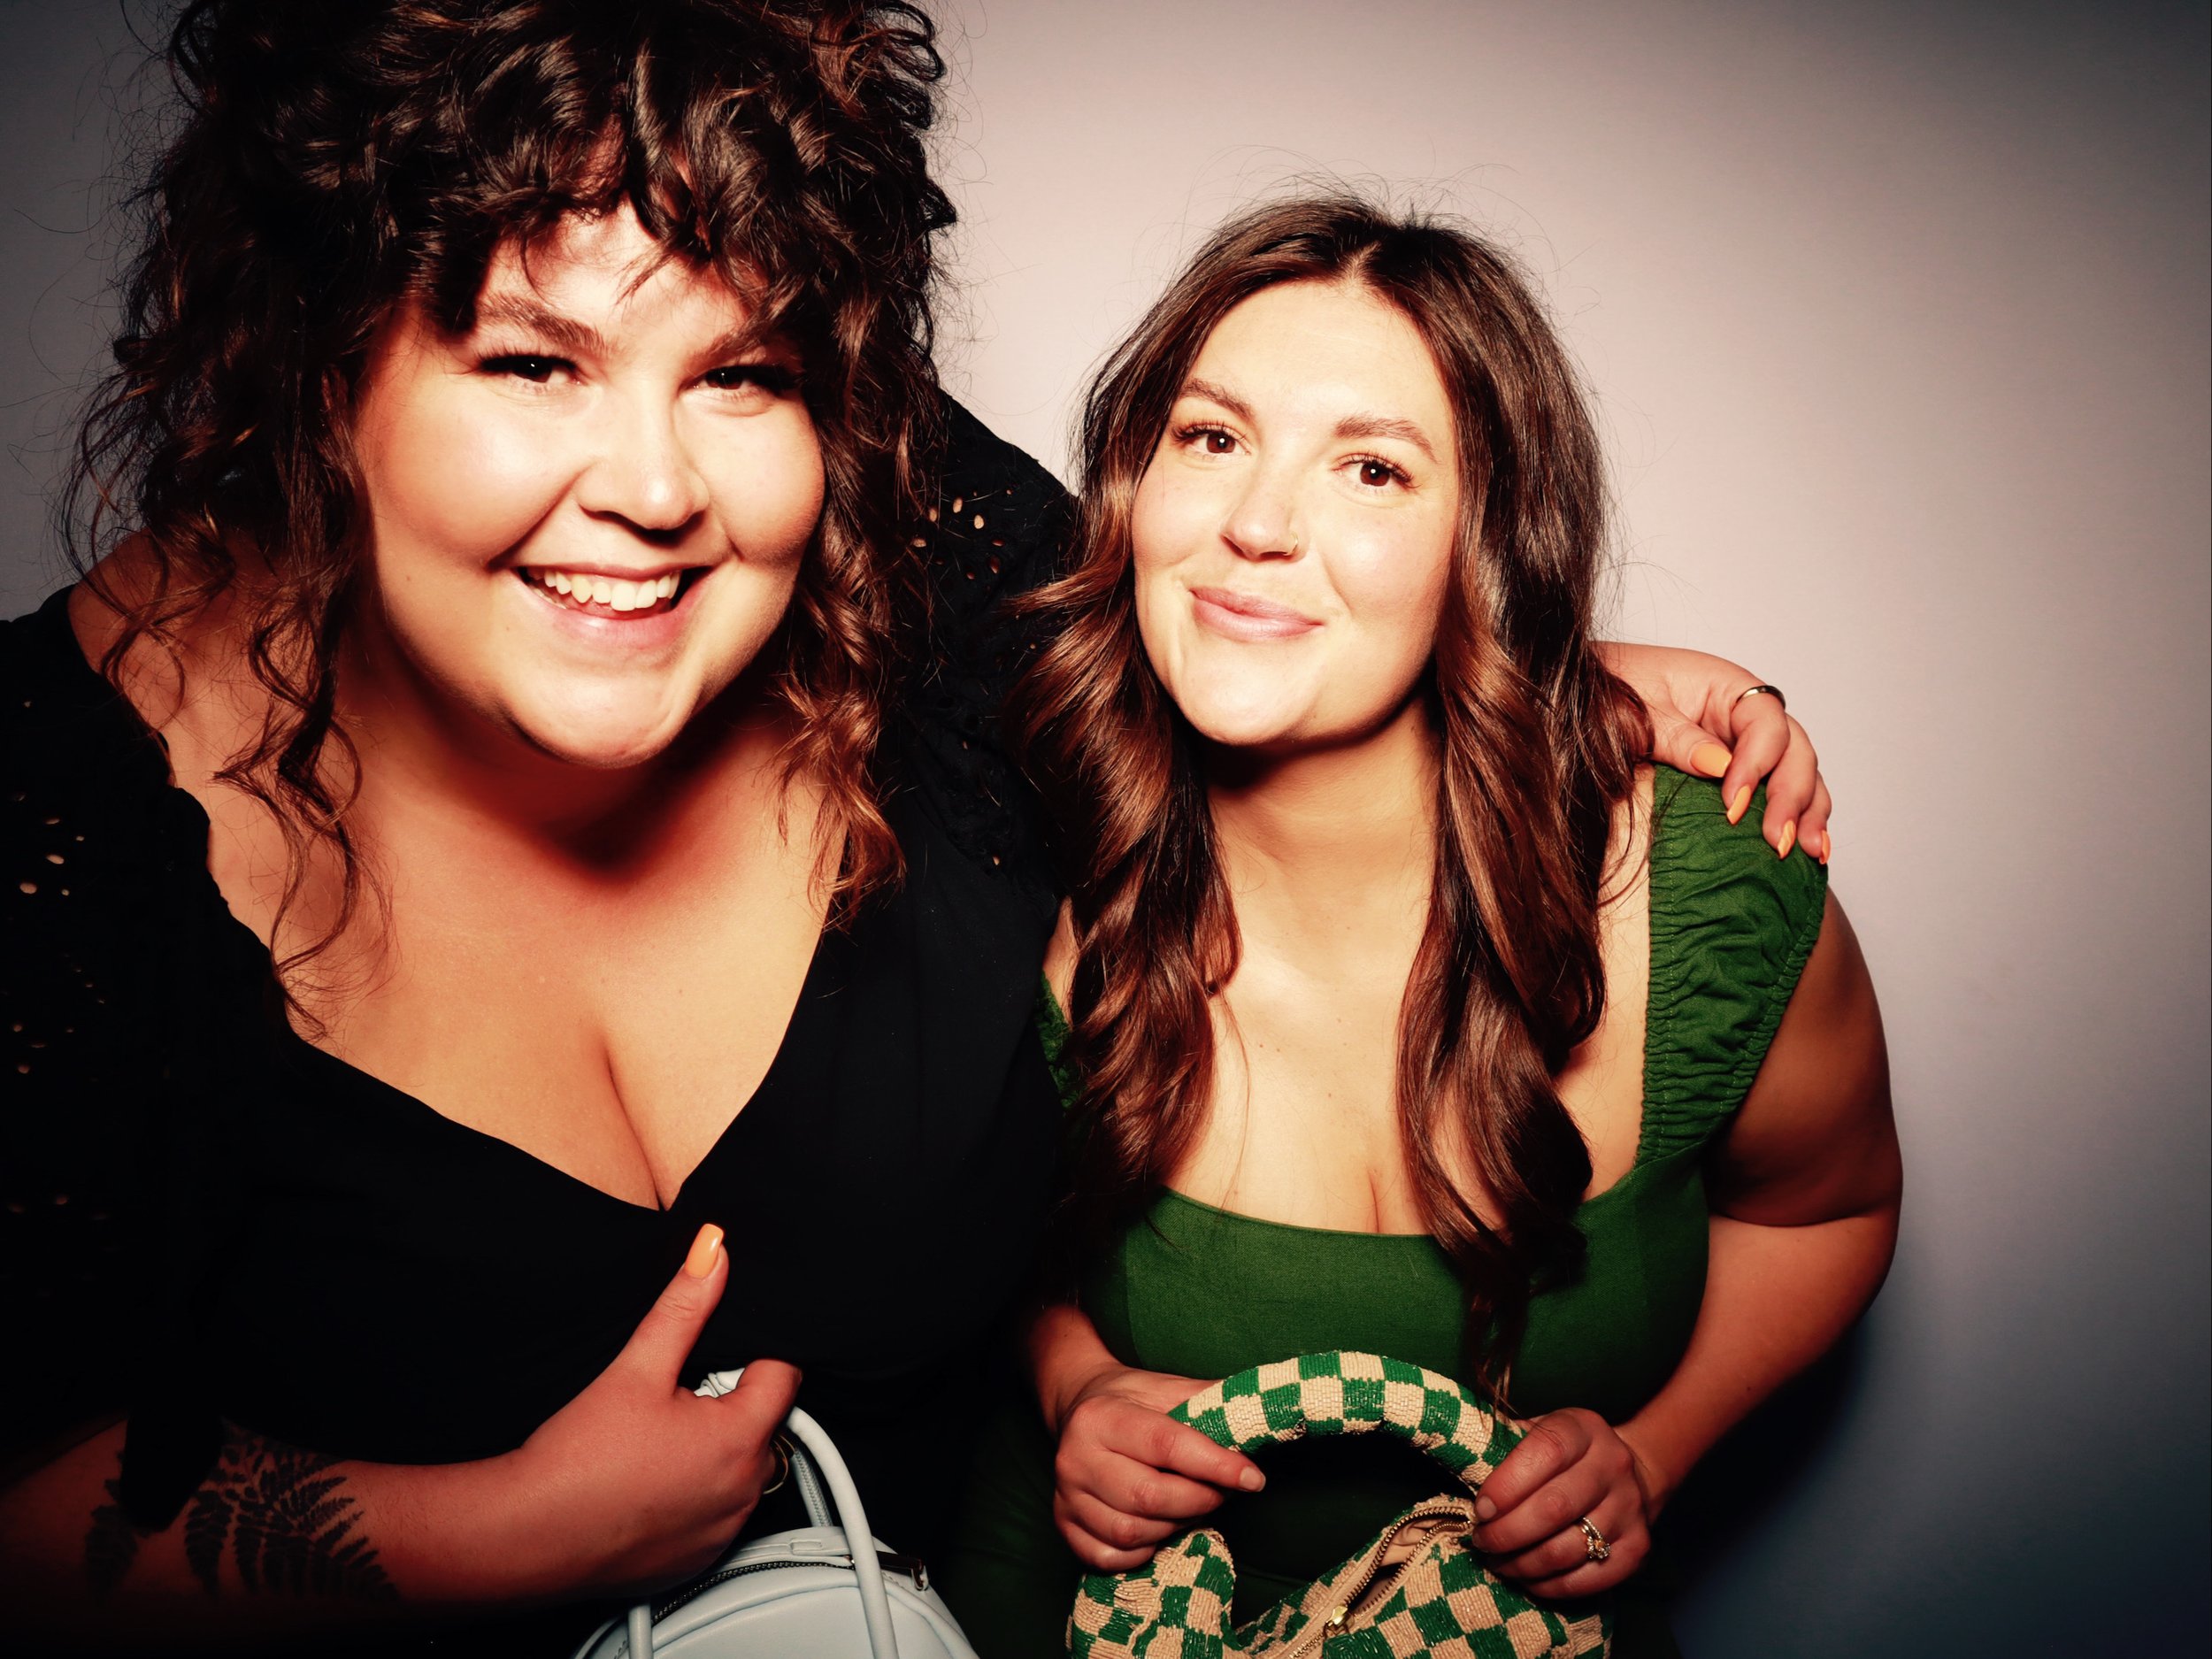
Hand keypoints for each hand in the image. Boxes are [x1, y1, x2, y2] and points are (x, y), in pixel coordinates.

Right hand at [496, 1225, 800, 1597]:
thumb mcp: (637, 1368)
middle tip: (677, 1396)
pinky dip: (696, 1493)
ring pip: (741, 1470)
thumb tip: (714, 1251)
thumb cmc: (579, 1459)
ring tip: (658, 1439)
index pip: (783, 1375)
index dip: (754, 1353)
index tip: (719, 1351)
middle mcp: (744, 1492)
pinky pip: (717, 1514)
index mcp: (741, 1439)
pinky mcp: (697, 1561)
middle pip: (764, 1424)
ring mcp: (723, 1532)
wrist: (528, 1537)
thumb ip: (684, 1306)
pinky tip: (651, 1480)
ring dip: (716, 1450)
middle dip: (732, 1402)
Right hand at [1050, 1361, 1265, 1571]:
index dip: (1215, 1465)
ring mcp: (1065, 1495)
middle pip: (1148, 1497)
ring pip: (1130, 1533)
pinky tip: (1159, 1527)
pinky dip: (1143, 1552)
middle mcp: (1075, 1457)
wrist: (1079, 1407)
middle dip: (1199, 1501)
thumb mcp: (1168, 1387)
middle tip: (1222, 1493)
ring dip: (1175, 1527)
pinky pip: (1110, 1558)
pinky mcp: (1064, 1525)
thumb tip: (1265, 1414)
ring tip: (1192, 1506)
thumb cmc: (1133, 1401)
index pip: (1166, 1445)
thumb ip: (1211, 1399)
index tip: (1253, 1478)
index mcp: (1101, 1416)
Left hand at [1470, 1408, 1655, 1597]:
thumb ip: (1506, 1446)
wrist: (1632, 1473)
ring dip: (1523, 1564)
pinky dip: (1550, 1586)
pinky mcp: (1638, 1548)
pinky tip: (1528, 1578)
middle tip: (1482, 1541)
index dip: (1508, 1484)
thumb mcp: (1540, 1431)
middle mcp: (1612, 1466)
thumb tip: (1462, 1470)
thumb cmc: (1565, 1454)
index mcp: (1583, 1428)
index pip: (1546, 1452)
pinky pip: (1588, 1579)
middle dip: (1508, 1532)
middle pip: (1554, 1507)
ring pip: (1567, 1549)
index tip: (1480, 1509)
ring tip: (1498, 1562)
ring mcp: (1629, 1509)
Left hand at [1597, 642, 1832, 860]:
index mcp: (1724, 686)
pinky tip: (1809, 851)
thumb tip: (1720, 766)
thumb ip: (1677, 738)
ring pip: (1796, 773)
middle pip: (1792, 749)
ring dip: (1807, 812)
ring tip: (1807, 851)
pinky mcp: (1740, 774)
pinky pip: (1780, 792)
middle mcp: (1744, 714)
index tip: (1734, 804)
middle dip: (1793, 795)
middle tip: (1777, 839)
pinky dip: (1797, 817)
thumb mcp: (1635, 713)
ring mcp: (1745, 744)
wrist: (1583, 698)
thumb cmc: (1609, 692)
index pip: (1765, 720)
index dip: (1758, 762)